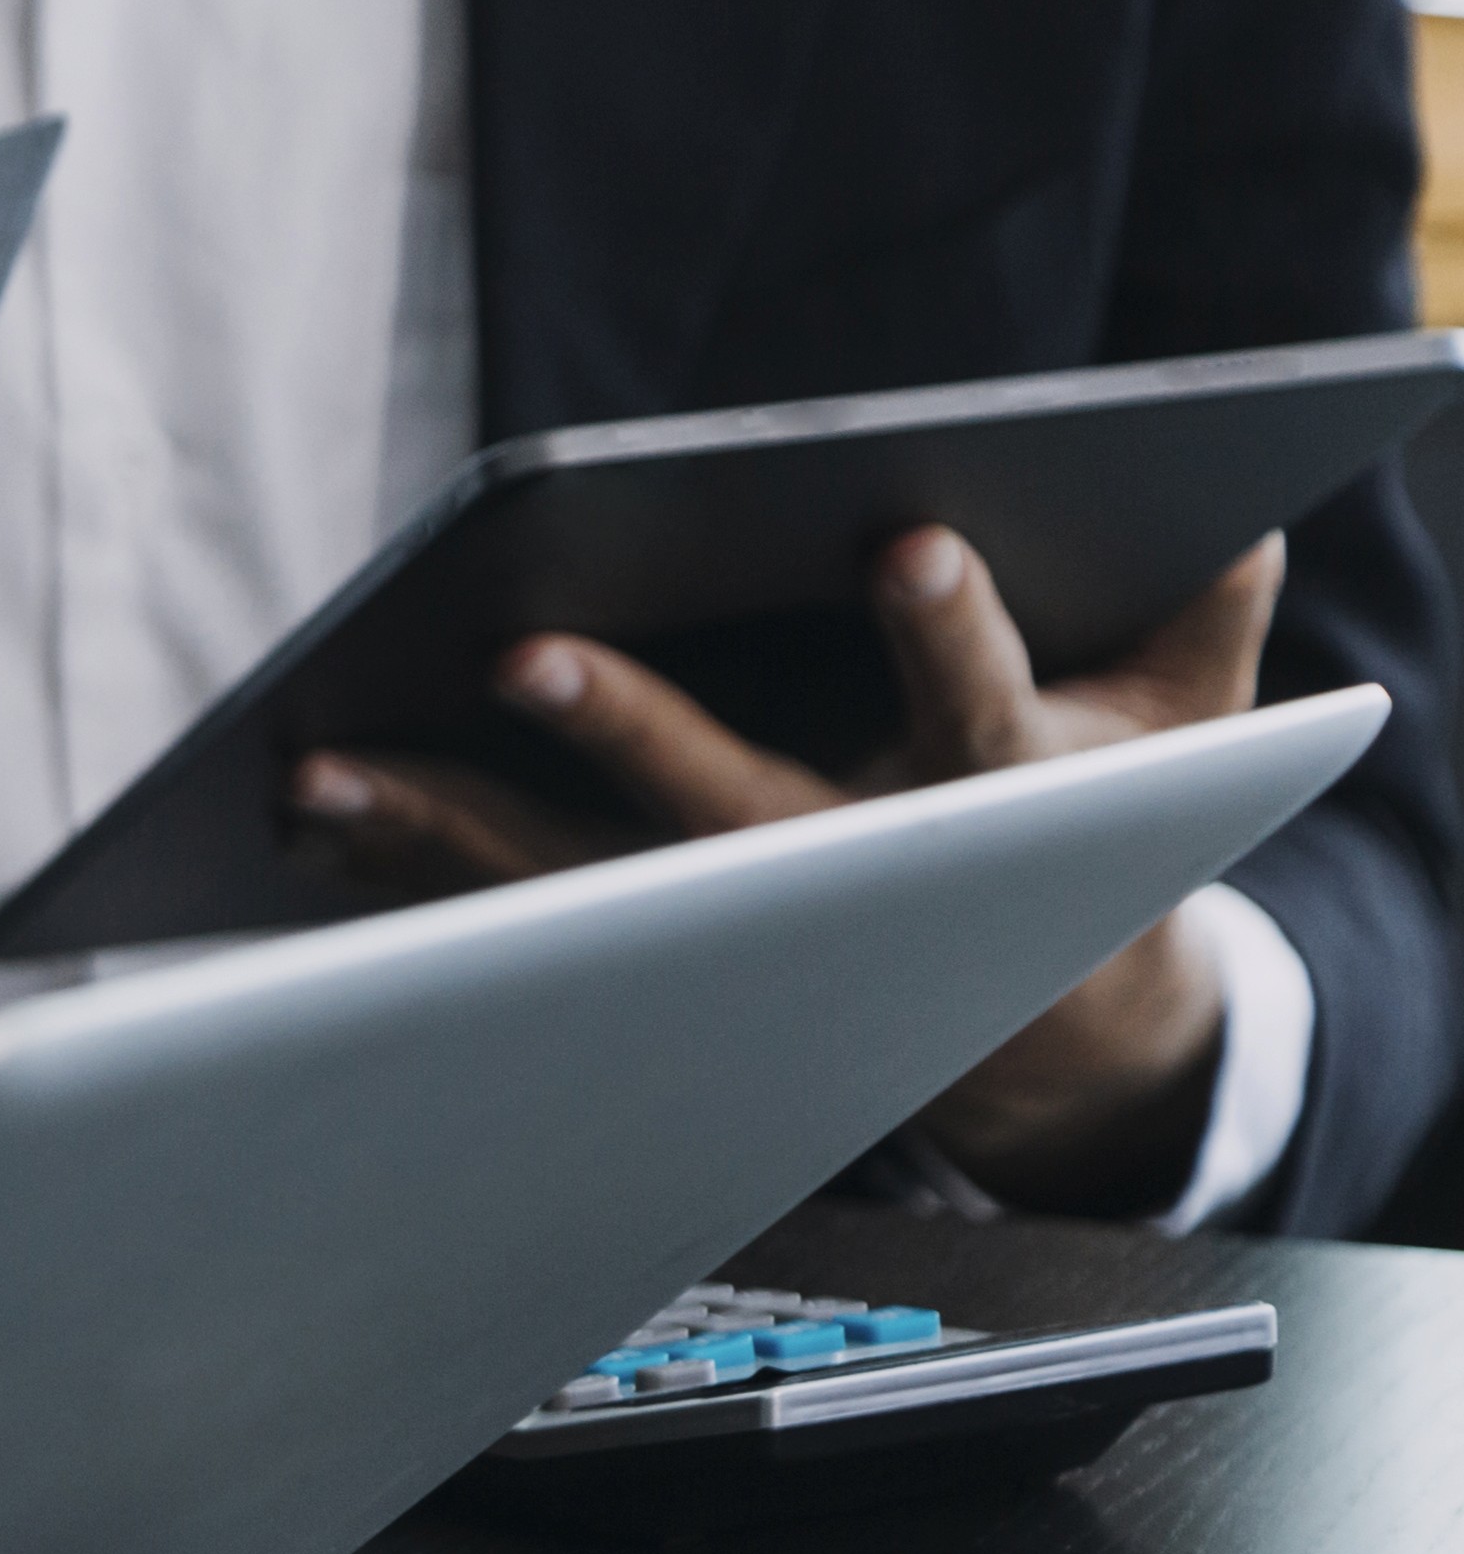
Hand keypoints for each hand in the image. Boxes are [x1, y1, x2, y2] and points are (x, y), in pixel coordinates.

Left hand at [288, 529, 1284, 1212]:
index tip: (909, 540)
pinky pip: (510, 934)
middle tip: (525, 650)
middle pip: (728, 808)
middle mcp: (849, 872)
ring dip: (440, 836)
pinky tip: (308, 841)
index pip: (980, 700)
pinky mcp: (652, 974)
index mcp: (989, 795)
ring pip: (577, 891)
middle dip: (624, 728)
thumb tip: (1245, 518)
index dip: (951, 628)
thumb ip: (1205, 624)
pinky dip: (405, 891)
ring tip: (316, 775)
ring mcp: (738, 937)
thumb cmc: (1094, 827)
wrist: (1054, 1034)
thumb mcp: (1186, 733)